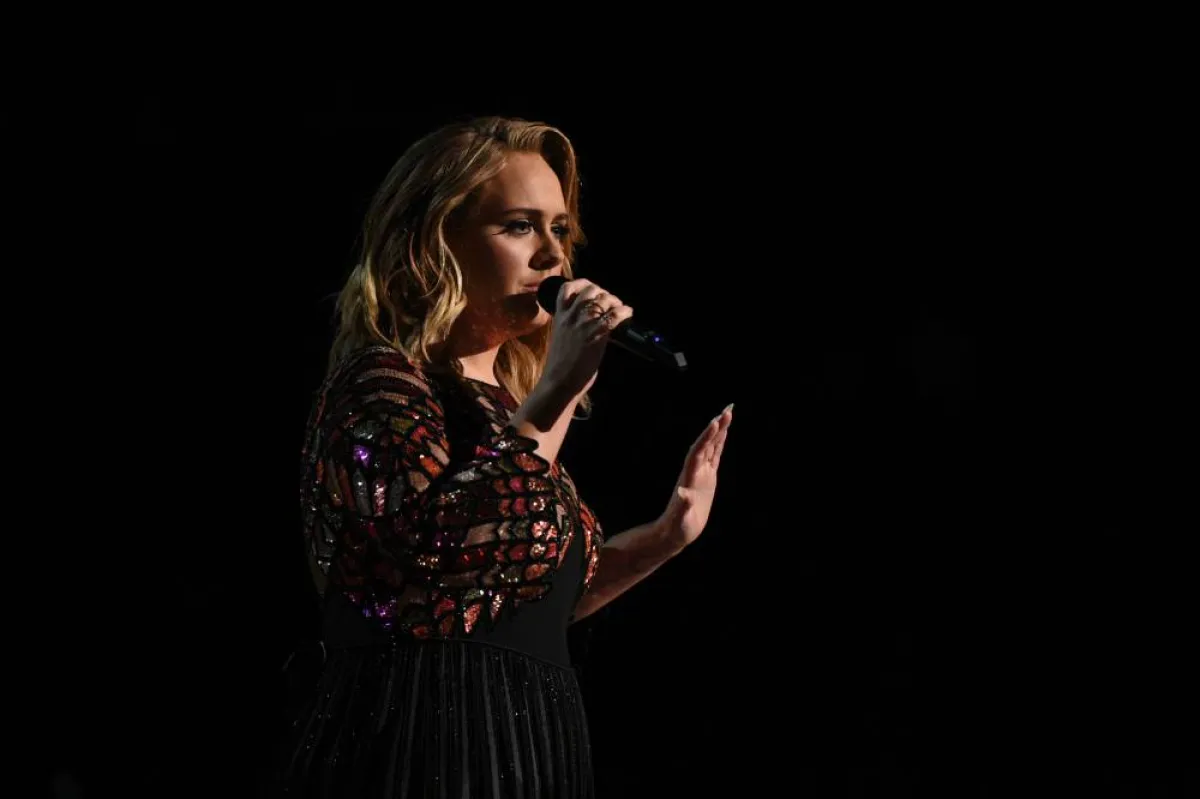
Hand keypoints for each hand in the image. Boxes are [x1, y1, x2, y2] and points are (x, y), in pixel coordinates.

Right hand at [540, 279, 633, 400]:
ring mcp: (582, 325)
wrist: (558, 382)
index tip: (593, 290)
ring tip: (620, 308)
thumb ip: (573, 328)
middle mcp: (570, 317)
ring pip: (602, 299)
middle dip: (603, 292)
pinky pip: (613, 316)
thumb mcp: (562, 339)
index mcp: (560, 317)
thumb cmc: (560, 366)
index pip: (566, 289)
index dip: (582, 284)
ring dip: (614, 301)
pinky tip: (628, 313)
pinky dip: (624, 311)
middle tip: (611, 302)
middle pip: (589, 290)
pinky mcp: (594, 336)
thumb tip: (591, 324)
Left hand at [658, 404, 732, 549]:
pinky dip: (720, 444)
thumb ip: (682, 506)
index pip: (698, 452)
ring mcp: (701, 474)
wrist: (674, 532)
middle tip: (728, 409)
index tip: (715, 422)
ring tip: (729, 413)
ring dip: (719, 431)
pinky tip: (724, 433)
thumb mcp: (679, 519)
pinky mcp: (707, 479)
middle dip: (717, 427)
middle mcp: (694, 471)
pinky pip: (714, 456)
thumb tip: (682, 494)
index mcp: (689, 477)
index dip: (706, 438)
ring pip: (711, 447)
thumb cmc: (676, 528)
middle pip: (706, 444)